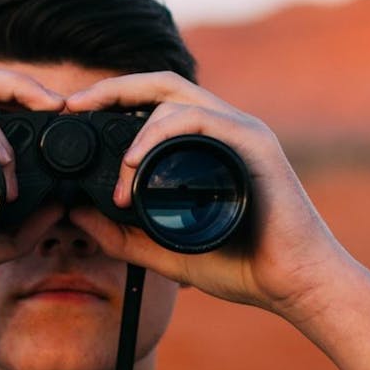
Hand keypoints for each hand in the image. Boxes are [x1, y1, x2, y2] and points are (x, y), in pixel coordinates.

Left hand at [65, 72, 356, 321]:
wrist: (296, 284)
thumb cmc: (243, 267)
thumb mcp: (164, 252)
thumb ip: (122, 236)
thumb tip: (76, 215)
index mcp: (205, 144)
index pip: (154, 103)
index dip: (112, 99)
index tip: (74, 114)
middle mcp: (224, 127)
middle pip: (160, 84)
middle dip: (112, 88)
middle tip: (74, 105)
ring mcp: (241, 131)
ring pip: (175, 98)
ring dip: (135, 127)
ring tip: (118, 171)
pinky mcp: (254, 143)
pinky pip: (199, 119)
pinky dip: (161, 134)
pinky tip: (136, 163)